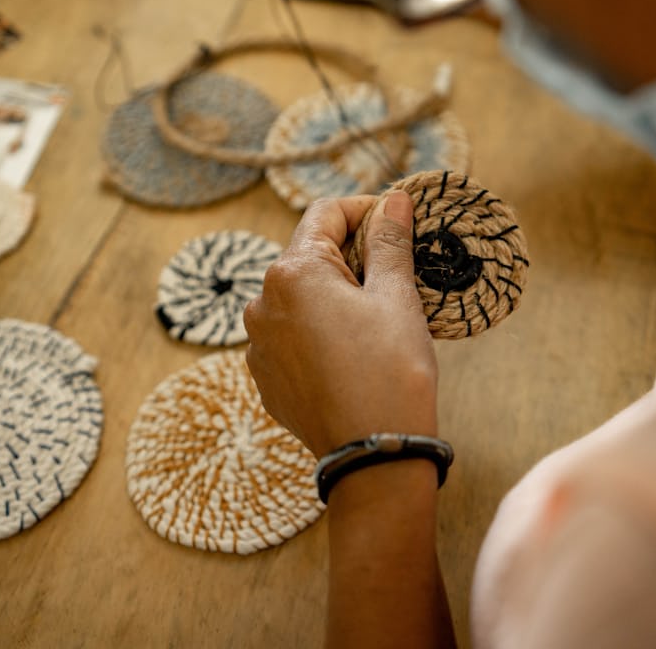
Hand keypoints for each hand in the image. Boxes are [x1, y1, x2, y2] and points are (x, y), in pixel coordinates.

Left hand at [244, 192, 438, 457]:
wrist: (373, 456)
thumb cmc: (390, 372)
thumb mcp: (397, 298)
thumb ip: (389, 241)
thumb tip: (393, 200)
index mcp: (292, 274)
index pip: (326, 214)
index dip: (366, 210)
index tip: (397, 221)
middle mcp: (261, 304)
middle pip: (309, 256)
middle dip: (350, 255)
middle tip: (396, 273)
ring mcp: (258, 344)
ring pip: (298, 299)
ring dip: (333, 295)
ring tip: (376, 317)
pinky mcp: (265, 377)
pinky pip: (291, 336)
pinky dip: (319, 331)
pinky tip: (353, 351)